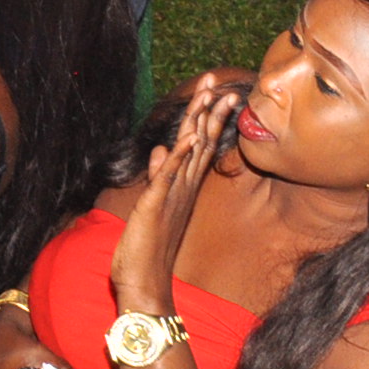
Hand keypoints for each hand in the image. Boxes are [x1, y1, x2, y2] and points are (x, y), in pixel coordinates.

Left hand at [109, 72, 247, 313]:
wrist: (146, 285)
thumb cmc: (148, 248)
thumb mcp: (152, 204)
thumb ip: (158, 176)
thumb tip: (159, 149)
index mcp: (182, 187)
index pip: (197, 145)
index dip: (205, 116)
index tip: (214, 90)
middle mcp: (184, 189)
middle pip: (201, 142)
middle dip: (210, 111)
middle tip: (222, 83)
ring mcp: (173, 196)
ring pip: (191, 153)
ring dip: (200, 123)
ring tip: (211, 96)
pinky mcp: (157, 205)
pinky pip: (171, 175)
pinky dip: (180, 154)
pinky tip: (191, 135)